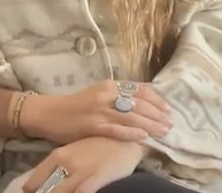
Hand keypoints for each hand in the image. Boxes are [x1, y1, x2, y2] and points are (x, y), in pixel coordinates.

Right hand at [22, 80, 171, 144]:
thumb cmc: (76, 106)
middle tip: (170, 123)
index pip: (139, 89)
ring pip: (131, 116)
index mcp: (110, 84)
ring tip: (163, 132)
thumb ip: (118, 96)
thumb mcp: (99, 94)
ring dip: (150, 124)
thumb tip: (142, 103)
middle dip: (157, 113)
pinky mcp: (92, 125)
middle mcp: (107, 94)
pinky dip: (131, 132)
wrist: (50, 114)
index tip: (168, 109)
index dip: (156, 99)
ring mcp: (100, 110)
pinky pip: (116, 129)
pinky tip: (143, 136)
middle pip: (139, 103)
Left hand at [22, 137, 145, 192]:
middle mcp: (67, 162)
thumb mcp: (79, 148)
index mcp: (60, 153)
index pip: (37, 178)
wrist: (130, 138)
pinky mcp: (96, 178)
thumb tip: (52, 178)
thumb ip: (64, 161)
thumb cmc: (104, 142)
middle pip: (47, 189)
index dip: (31, 190)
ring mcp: (81, 171)